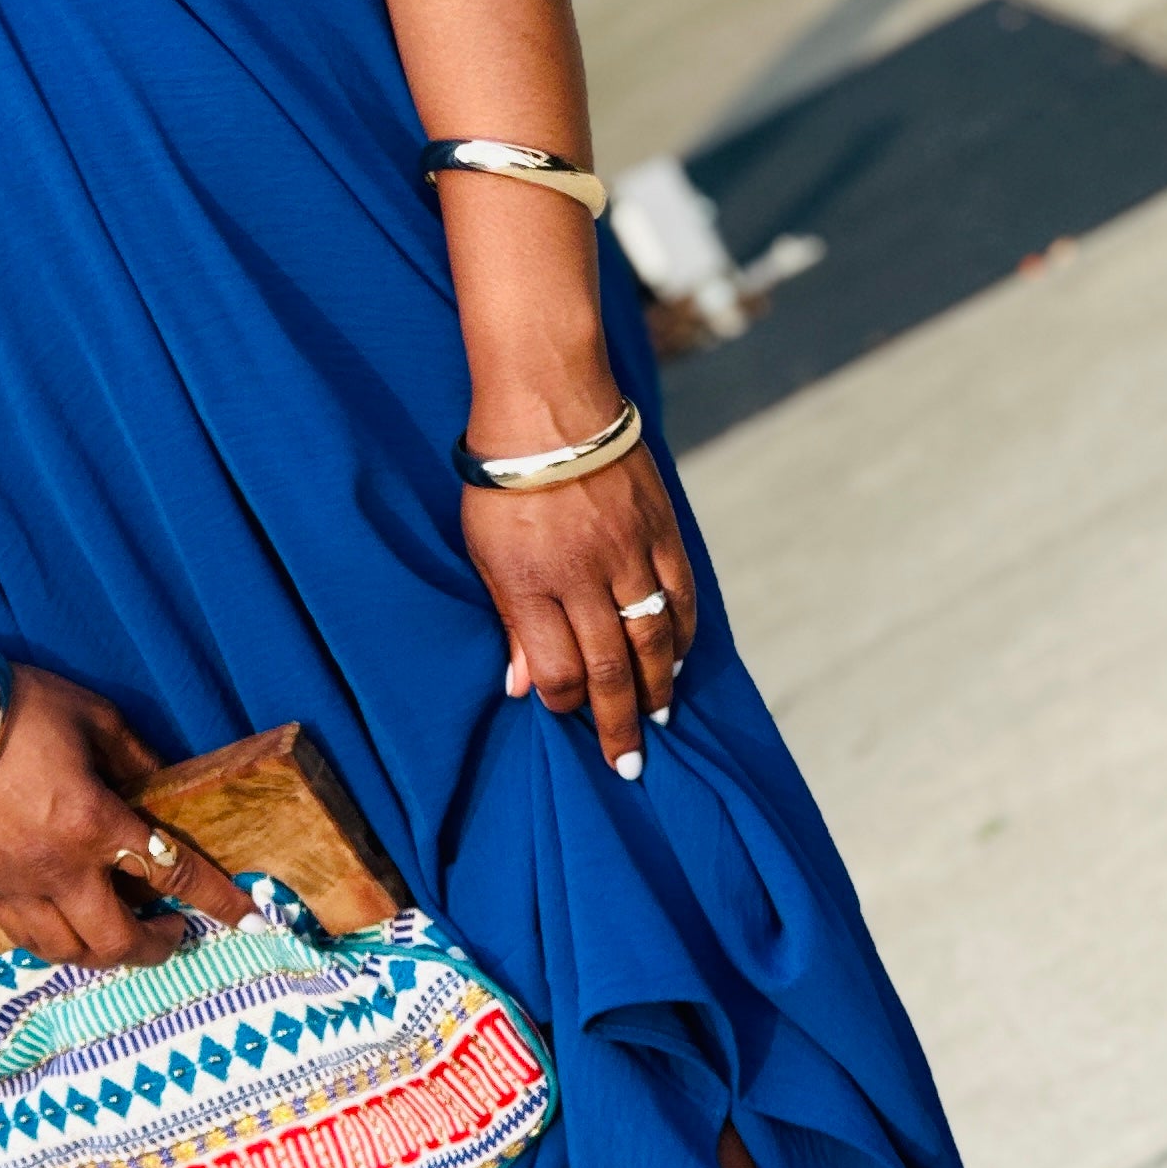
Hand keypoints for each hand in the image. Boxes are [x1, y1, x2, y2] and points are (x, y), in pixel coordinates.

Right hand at [0, 665, 252, 967]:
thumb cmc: (17, 709)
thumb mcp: (96, 719)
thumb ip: (138, 758)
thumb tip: (163, 785)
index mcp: (97, 823)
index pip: (173, 874)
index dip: (219, 901)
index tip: (250, 920)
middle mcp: (61, 869)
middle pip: (120, 940)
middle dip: (159, 947)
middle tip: (177, 933)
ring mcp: (18, 886)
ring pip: (70, 953)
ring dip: (107, 955)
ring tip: (124, 937)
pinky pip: (27, 940)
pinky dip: (57, 945)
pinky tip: (68, 931)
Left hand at [464, 446, 697, 777]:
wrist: (549, 404)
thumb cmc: (502, 482)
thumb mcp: (484, 552)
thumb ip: (509, 620)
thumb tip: (521, 687)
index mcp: (530, 583)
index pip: (557, 670)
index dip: (565, 703)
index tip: (566, 712)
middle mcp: (582, 575)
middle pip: (609, 668)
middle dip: (617, 723)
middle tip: (628, 763)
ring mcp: (627, 553)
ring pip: (651, 639)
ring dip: (656, 688)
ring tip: (658, 719)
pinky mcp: (659, 529)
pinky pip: (679, 596)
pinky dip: (682, 634)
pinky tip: (677, 661)